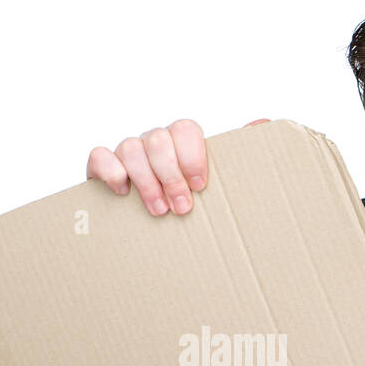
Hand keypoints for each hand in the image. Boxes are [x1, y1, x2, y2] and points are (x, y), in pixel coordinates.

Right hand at [86, 118, 268, 215]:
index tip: (201, 186)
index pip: (186, 129)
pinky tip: (122, 193)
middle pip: (159, 138)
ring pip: (132, 147)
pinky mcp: (101, 169)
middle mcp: (155, 144)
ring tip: (158, 211)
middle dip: (171, 175)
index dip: (192, 155)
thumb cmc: (193, 208)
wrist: (155, 241)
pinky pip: (99, 155)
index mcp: (183, 144)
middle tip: (181, 208)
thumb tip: (265, 124)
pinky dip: (110, 171)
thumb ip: (244, 155)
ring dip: (146, 181)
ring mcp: (128, 154)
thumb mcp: (223, 185)